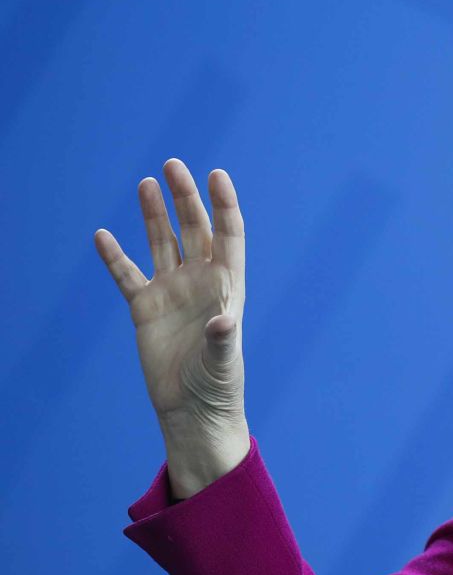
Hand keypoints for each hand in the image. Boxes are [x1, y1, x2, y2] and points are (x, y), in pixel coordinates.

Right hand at [95, 159, 247, 436]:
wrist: (192, 410)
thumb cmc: (217, 386)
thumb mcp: (222, 362)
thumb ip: (222, 339)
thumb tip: (224, 321)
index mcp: (227, 288)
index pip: (228, 236)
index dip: (224, 205)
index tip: (216, 175)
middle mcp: (200, 283)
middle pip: (194, 230)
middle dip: (186, 198)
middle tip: (173, 164)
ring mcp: (172, 293)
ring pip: (162, 243)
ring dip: (154, 214)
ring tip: (147, 183)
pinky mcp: (145, 309)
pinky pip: (127, 275)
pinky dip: (115, 257)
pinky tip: (102, 235)